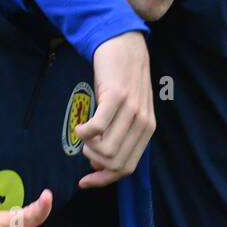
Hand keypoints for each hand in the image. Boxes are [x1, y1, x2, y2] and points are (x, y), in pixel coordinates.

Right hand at [77, 32, 154, 188]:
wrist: (123, 45)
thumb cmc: (120, 79)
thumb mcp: (127, 110)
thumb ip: (121, 134)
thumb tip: (100, 163)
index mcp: (147, 129)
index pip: (127, 168)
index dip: (104, 179)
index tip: (85, 182)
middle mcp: (142, 122)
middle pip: (116, 163)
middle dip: (94, 162)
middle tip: (85, 147)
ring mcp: (130, 110)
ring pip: (107, 150)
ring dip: (88, 148)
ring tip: (84, 133)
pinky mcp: (116, 96)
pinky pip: (98, 128)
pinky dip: (84, 133)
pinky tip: (80, 126)